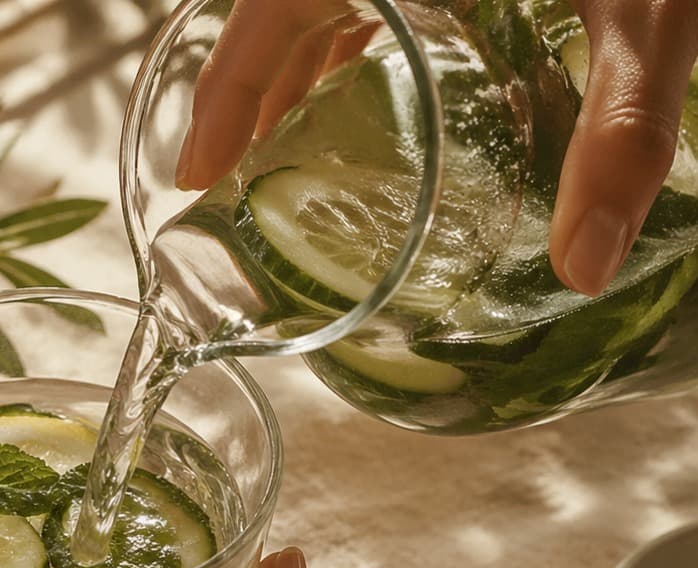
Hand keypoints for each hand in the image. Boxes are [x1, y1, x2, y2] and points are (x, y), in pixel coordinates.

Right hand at [175, 0, 697, 297]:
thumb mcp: (644, 11)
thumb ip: (619, 129)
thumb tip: (584, 268)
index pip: (266, 16)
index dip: (221, 97)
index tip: (195, 175)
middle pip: (284, 19)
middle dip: (255, 100)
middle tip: (239, 181)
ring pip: (329, 7)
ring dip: (305, 75)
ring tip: (297, 152)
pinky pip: (379, 0)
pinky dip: (362, 46)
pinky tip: (389, 97)